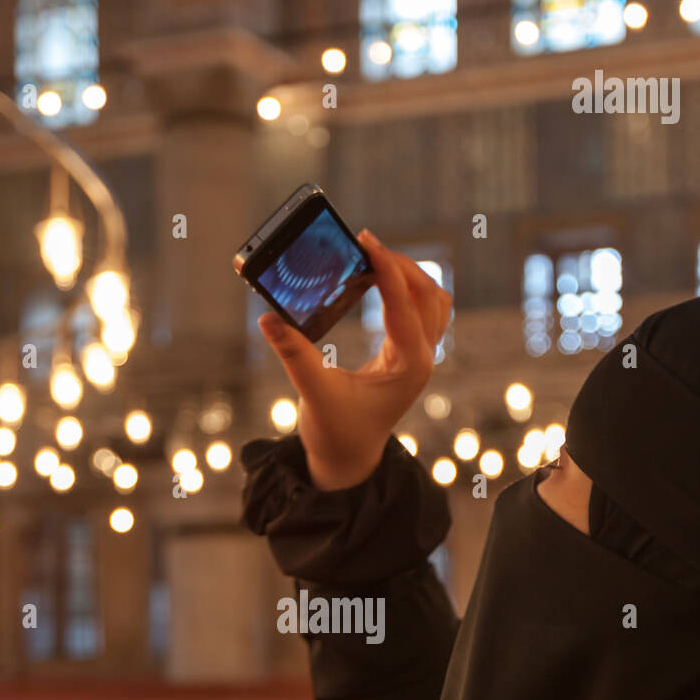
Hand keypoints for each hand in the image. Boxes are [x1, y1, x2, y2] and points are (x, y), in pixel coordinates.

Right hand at [258, 230, 452, 489]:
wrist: (348, 460)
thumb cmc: (335, 433)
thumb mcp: (313, 393)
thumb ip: (294, 354)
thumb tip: (268, 318)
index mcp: (409, 366)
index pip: (404, 304)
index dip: (386, 267)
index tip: (366, 239)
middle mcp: (421, 359)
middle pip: (428, 294)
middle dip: (400, 265)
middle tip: (365, 245)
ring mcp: (419, 358)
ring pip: (432, 301)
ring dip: (409, 275)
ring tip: (374, 258)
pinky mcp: (408, 356)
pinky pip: (420, 312)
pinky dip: (406, 290)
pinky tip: (377, 280)